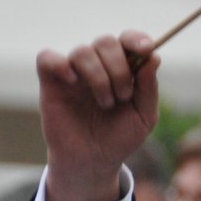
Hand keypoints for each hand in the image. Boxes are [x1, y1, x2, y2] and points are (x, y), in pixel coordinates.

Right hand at [37, 31, 159, 200]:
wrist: (93, 162)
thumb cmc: (119, 138)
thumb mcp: (144, 117)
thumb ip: (149, 88)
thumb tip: (153, 56)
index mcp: (123, 69)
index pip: (128, 39)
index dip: (136, 38)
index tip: (146, 48)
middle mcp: (98, 66)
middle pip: (106, 42)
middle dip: (119, 67)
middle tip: (123, 96)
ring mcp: (74, 72)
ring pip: (82, 51)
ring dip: (98, 77)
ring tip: (105, 103)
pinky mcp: (51, 82)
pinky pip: (47, 57)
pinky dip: (60, 64)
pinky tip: (72, 81)